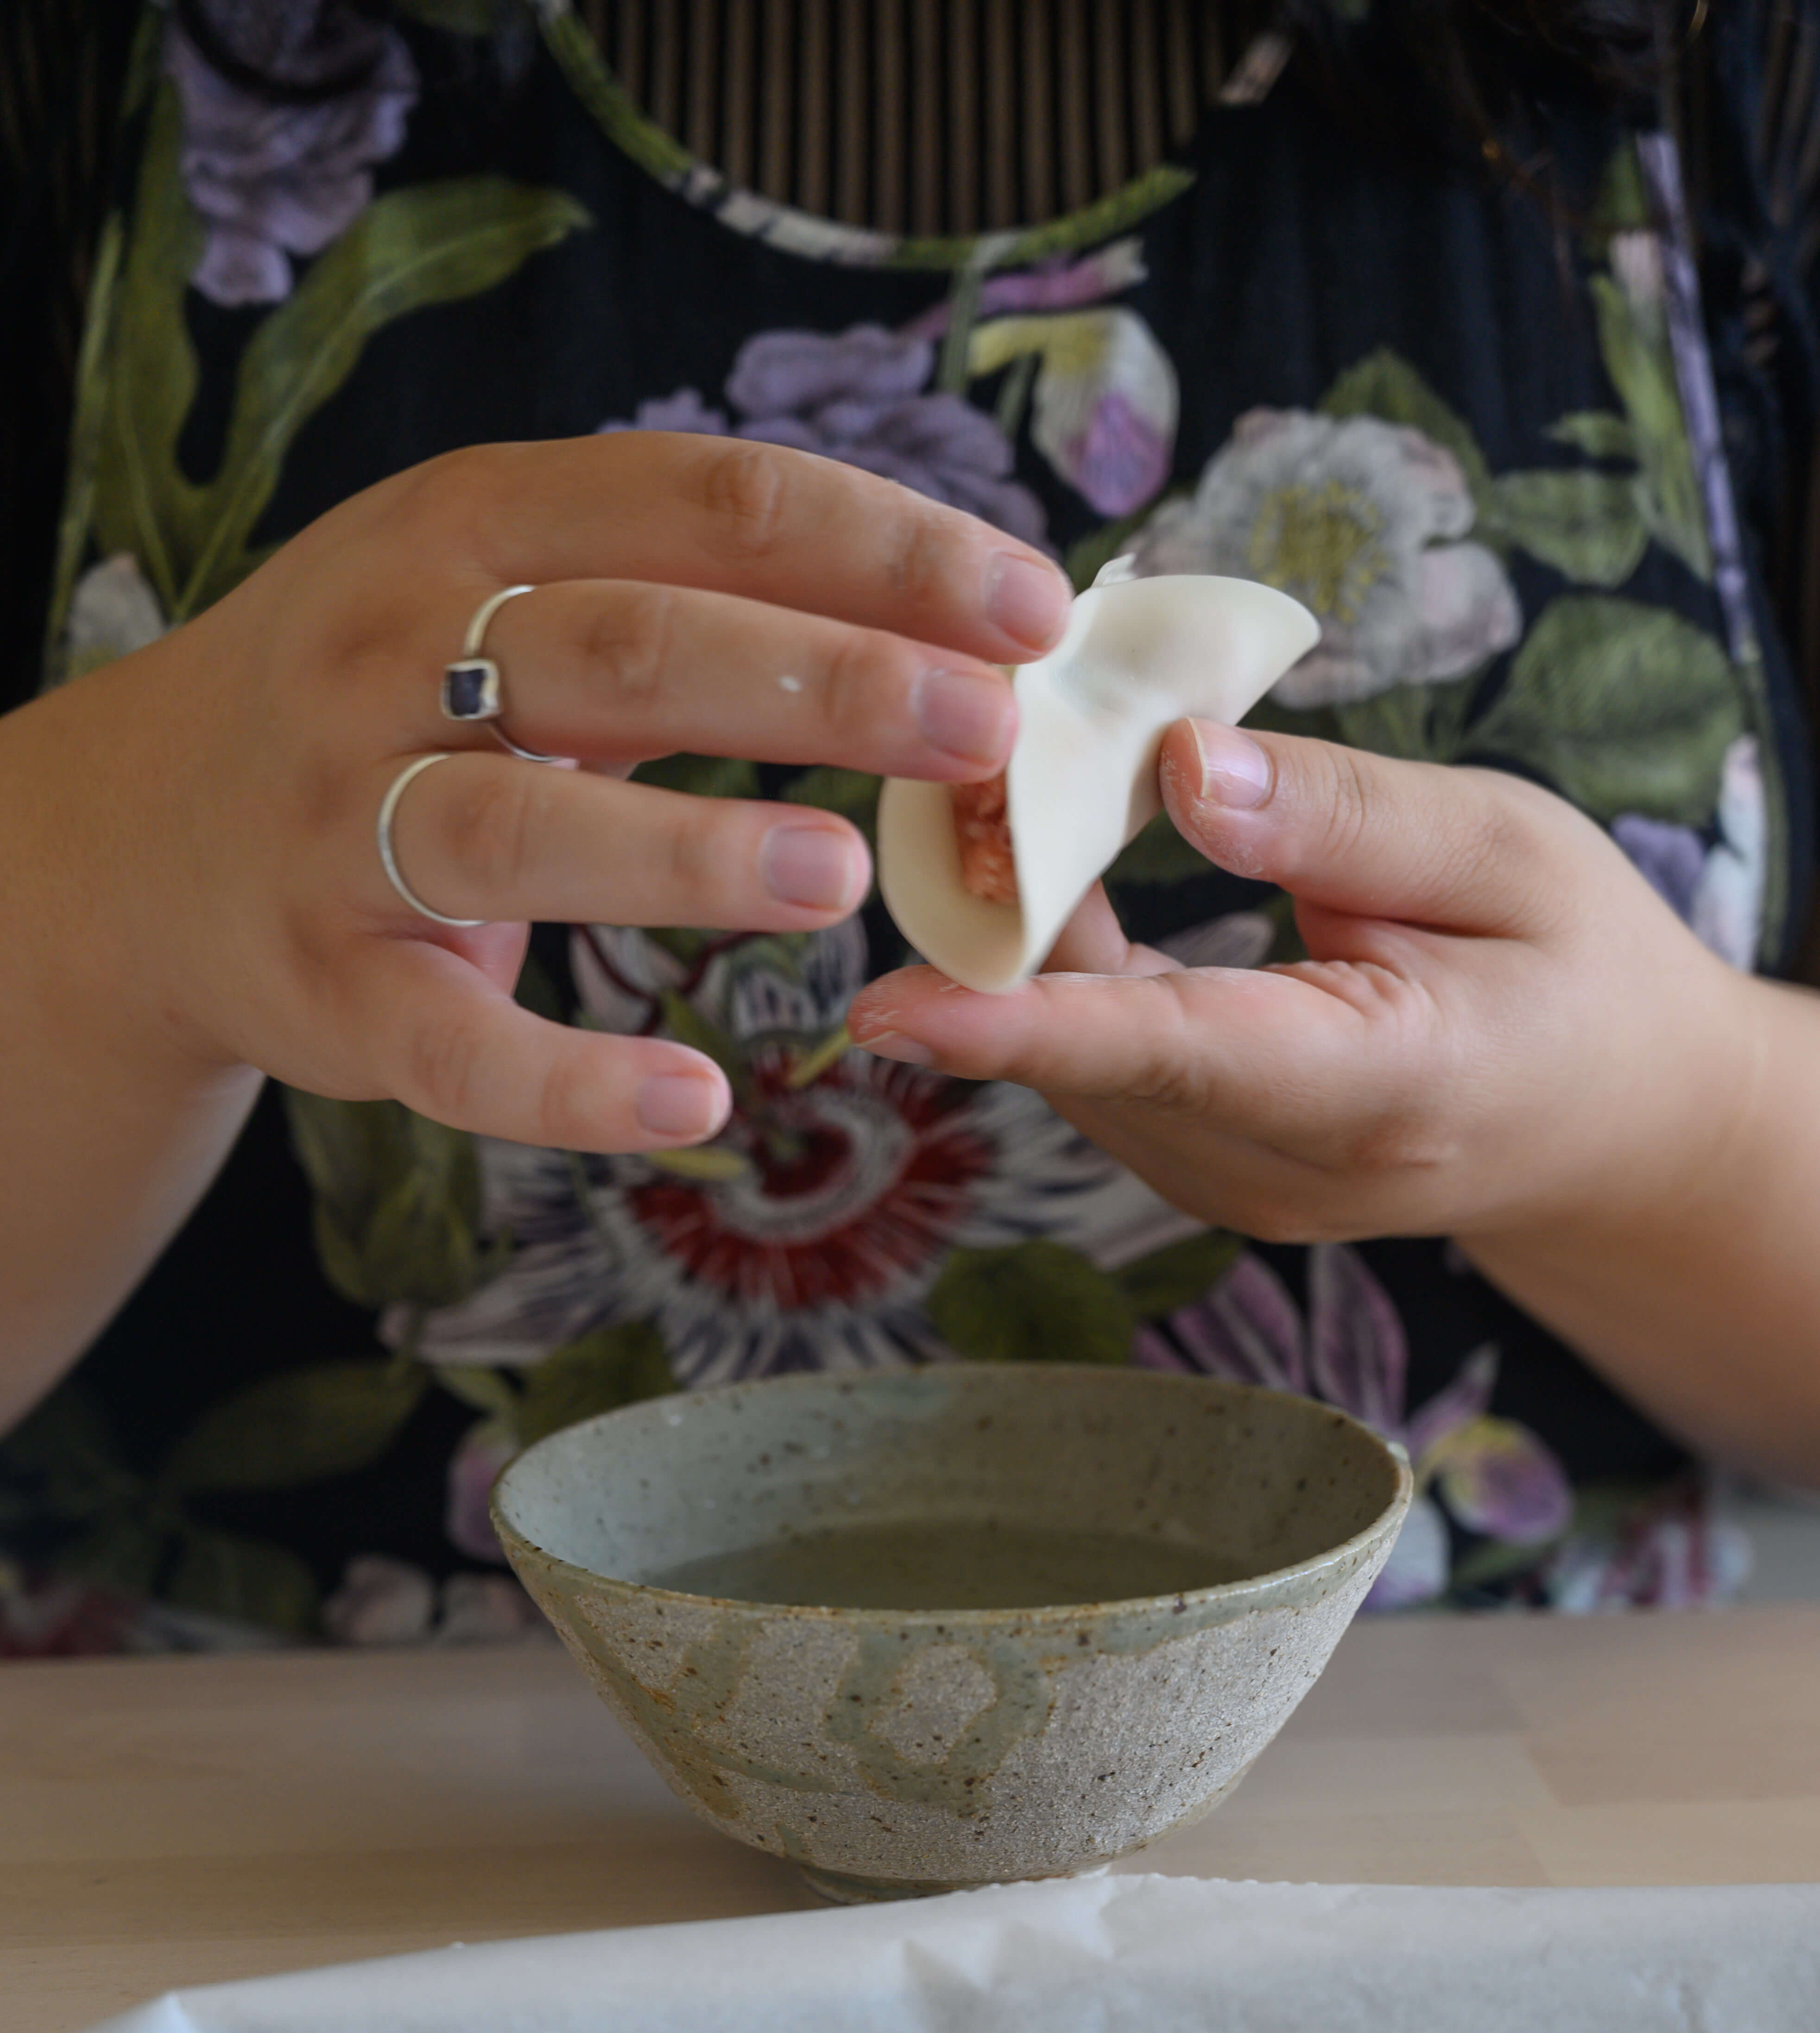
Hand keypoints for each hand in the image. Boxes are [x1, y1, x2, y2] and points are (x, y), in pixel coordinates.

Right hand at [33, 433, 1067, 1152]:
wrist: (149, 833)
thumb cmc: (399, 701)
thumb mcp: (510, 599)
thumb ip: (691, 598)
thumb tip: (949, 624)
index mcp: (472, 528)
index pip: (707, 505)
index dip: (882, 549)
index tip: (1032, 609)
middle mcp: (397, 654)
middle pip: (634, 647)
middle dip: (826, 681)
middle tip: (985, 731)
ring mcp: (349, 826)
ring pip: (529, 831)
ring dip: (693, 853)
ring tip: (843, 877)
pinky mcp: (326, 987)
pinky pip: (455, 1045)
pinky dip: (572, 1083)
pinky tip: (696, 1103)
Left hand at [849, 718, 1759, 1252]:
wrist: (1617, 1121)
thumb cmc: (1580, 968)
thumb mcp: (1508, 850)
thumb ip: (1343, 815)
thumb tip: (1182, 761)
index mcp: (1380, 1087)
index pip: (1176, 1057)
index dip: (1021, 1031)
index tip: (885, 1011)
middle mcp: (1282, 1168)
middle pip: (1090, 1052)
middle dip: (996, 918)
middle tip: (948, 764)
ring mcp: (1231, 1187)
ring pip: (1073, 1063)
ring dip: (1019, 937)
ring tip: (998, 794)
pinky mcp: (1200, 1170)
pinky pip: (1094, 1068)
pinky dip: (1056, 972)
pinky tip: (1048, 865)